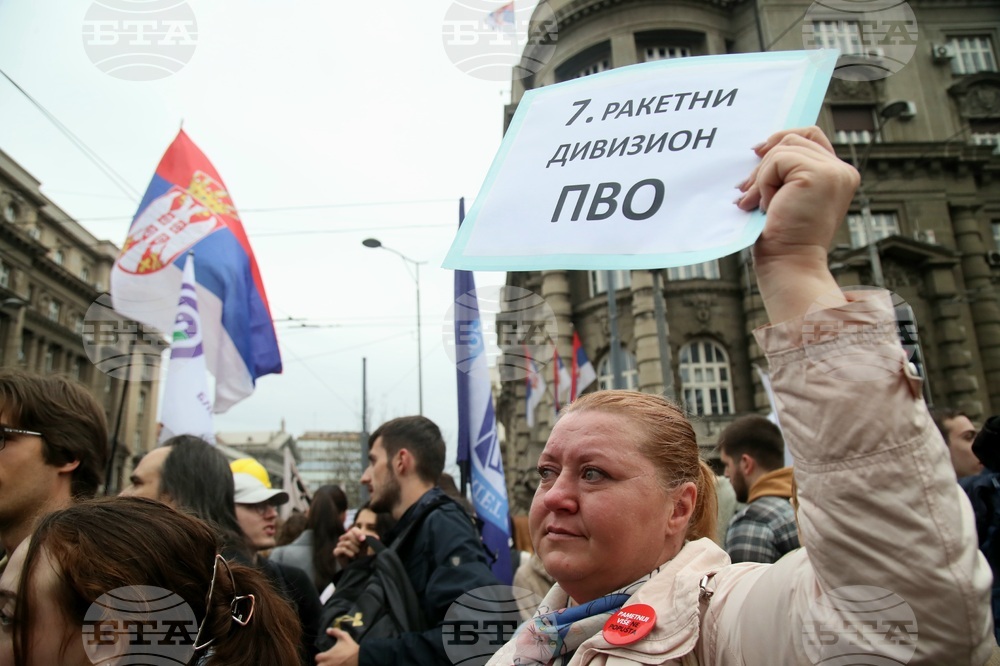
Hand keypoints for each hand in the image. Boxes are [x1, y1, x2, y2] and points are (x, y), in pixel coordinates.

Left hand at [315, 627, 358, 665]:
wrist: (361, 658)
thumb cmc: (351, 648)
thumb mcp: (344, 636)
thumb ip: (335, 632)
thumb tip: (328, 630)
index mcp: (327, 656)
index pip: (317, 658)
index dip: (319, 656)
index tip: (323, 655)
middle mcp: (328, 664)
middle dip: (321, 664)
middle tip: (326, 661)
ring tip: (330, 664)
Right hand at [333, 527, 366, 568]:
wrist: (355, 568)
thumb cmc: (361, 556)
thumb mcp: (366, 547)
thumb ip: (370, 541)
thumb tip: (377, 538)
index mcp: (352, 535)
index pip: (354, 530)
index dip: (358, 533)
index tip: (363, 539)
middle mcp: (345, 538)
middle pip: (349, 535)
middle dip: (357, 543)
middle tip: (360, 549)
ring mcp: (340, 545)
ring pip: (347, 543)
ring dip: (354, 549)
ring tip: (357, 554)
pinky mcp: (336, 551)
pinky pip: (342, 549)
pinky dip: (349, 553)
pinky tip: (353, 556)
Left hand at [736, 126, 859, 322]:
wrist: (787, 264)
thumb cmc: (781, 237)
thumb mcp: (786, 196)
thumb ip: (785, 172)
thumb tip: (759, 148)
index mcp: (838, 175)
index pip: (810, 136)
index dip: (782, 139)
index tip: (757, 153)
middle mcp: (842, 171)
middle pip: (793, 138)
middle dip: (764, 163)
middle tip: (746, 190)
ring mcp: (834, 171)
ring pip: (783, 148)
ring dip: (762, 177)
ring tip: (758, 204)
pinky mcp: (819, 174)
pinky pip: (777, 160)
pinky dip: (764, 183)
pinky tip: (766, 206)